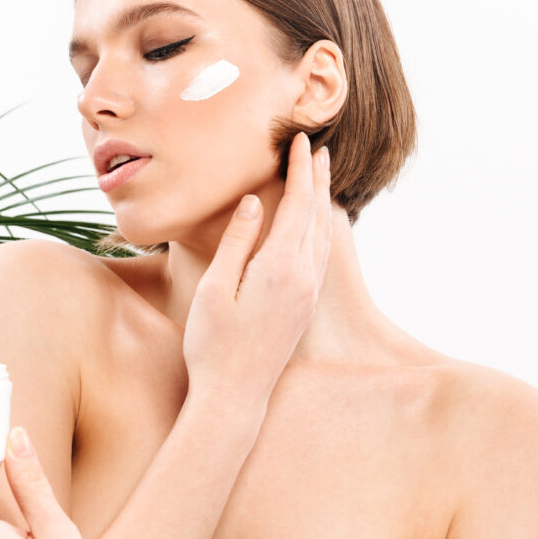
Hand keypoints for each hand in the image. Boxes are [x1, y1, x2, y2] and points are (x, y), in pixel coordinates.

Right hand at [182, 131, 331, 406]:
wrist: (235, 397)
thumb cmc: (214, 344)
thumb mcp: (215, 288)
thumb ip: (238, 241)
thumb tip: (257, 202)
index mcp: (280, 267)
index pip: (298, 204)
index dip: (300, 170)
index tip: (301, 141)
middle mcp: (303, 278)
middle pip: (318, 215)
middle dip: (318, 178)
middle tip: (318, 146)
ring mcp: (308, 294)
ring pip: (324, 235)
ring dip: (323, 201)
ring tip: (320, 177)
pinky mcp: (305, 307)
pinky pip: (321, 254)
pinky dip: (321, 228)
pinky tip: (314, 224)